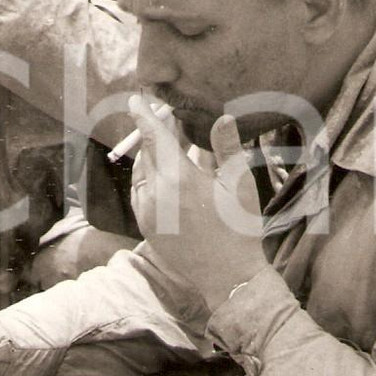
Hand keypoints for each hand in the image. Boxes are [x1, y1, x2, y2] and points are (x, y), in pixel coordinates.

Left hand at [128, 97, 267, 313]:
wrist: (228, 277)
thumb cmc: (240, 228)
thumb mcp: (240, 185)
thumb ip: (228, 148)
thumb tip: (222, 117)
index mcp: (180, 179)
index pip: (154, 137)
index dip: (144, 115)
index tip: (135, 98)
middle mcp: (156, 194)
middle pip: (147, 153)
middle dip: (153, 135)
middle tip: (166, 120)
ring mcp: (147, 213)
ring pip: (141, 173)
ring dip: (151, 158)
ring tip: (171, 150)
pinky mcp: (146, 227)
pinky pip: (140, 193)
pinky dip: (148, 179)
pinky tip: (166, 178)